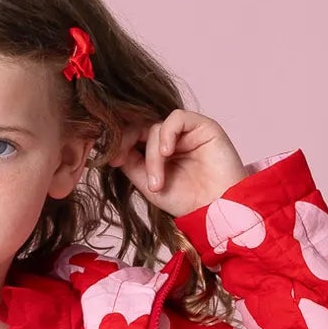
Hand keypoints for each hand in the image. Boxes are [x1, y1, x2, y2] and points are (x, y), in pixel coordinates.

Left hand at [108, 109, 246, 219]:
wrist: (215, 210)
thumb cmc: (187, 201)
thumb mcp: (149, 185)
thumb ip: (132, 165)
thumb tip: (112, 149)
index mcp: (157, 152)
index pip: (134, 136)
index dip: (120, 141)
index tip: (112, 158)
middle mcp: (171, 139)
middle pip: (141, 128)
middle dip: (128, 142)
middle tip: (121, 159)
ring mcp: (186, 132)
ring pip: (156, 128)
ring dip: (152, 156)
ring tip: (158, 183)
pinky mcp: (202, 126)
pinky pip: (176, 118)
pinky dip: (167, 133)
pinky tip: (167, 152)